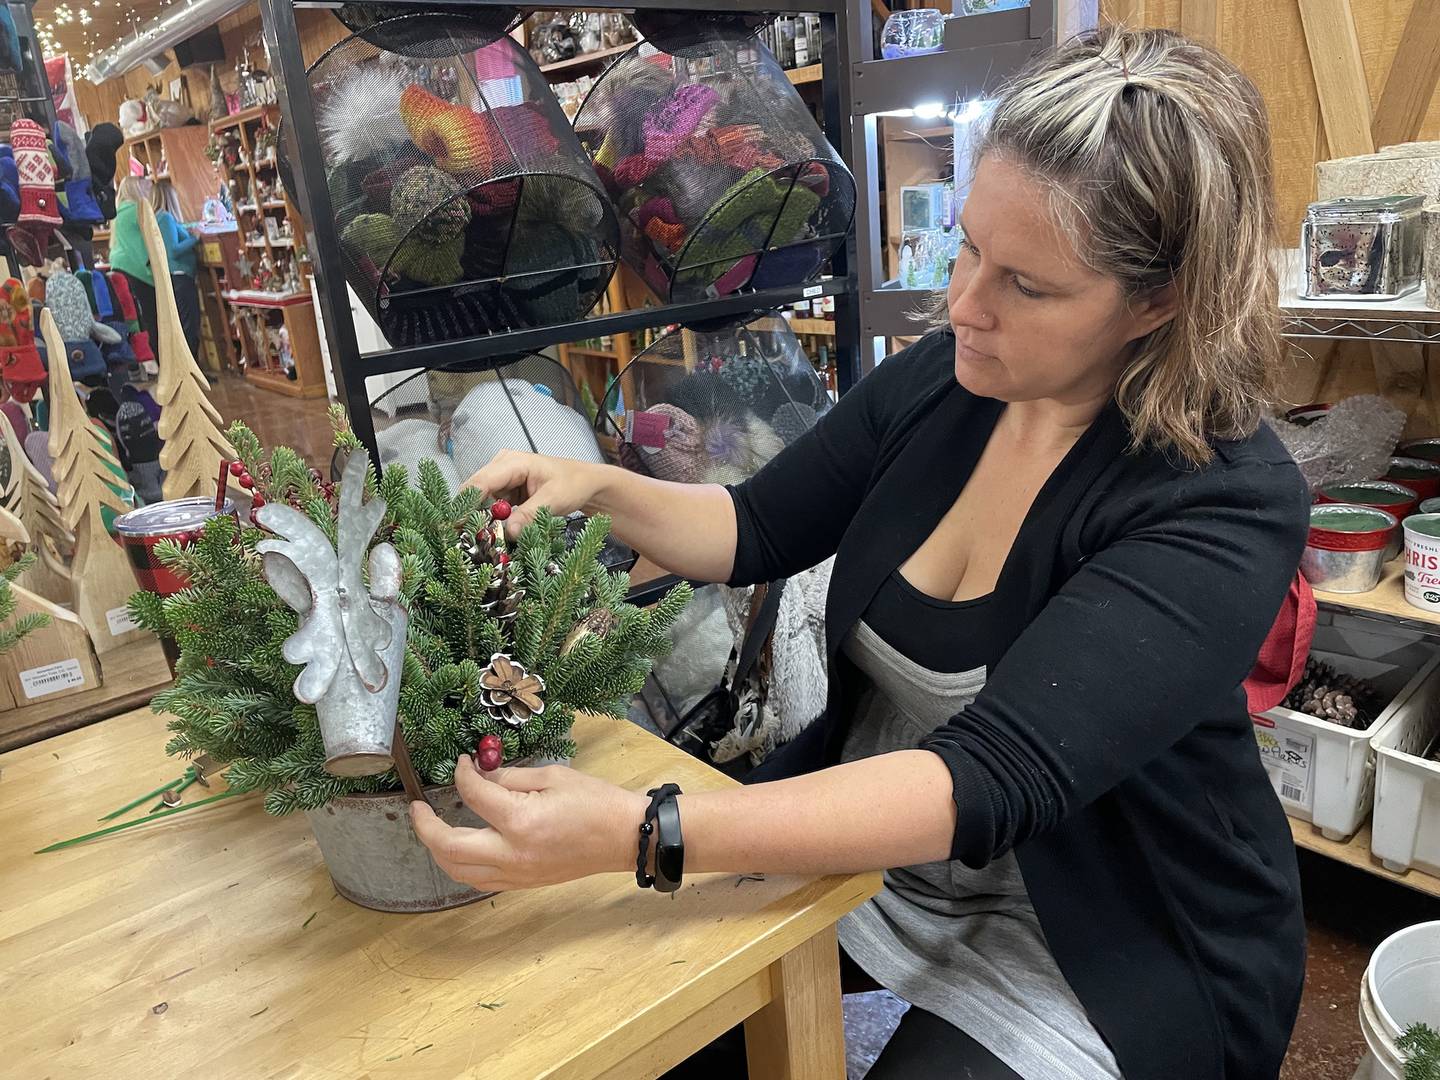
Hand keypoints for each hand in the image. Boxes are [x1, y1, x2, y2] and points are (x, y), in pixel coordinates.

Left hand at [409, 757, 648, 891]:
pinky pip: (478, 880)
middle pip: (448, 846)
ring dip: (437, 849)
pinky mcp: (522, 883)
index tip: (462, 763)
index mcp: (520, 821)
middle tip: (417, 806)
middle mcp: (511, 853)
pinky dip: (460, 865)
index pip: (474, 794)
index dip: (462, 774)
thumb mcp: (552, 776)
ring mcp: (515, 873)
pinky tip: (459, 848)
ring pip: (457, 870)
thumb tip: (480, 772)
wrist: (624, 838)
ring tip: (431, 828)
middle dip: (424, 825)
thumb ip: (510, 776)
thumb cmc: (595, 802)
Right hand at [464, 450, 605, 539]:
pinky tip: (497, 536)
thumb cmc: (573, 484)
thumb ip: (530, 514)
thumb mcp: (554, 499)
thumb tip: (509, 532)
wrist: (585, 483)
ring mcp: (501, 480)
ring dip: (483, 522)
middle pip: (475, 493)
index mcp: (512, 462)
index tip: (459, 527)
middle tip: (474, 541)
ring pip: (481, 503)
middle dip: (473, 516)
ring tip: (486, 542)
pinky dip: (493, 522)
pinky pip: (491, 509)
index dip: (466, 505)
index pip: (479, 483)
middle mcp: (500, 467)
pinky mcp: (505, 493)